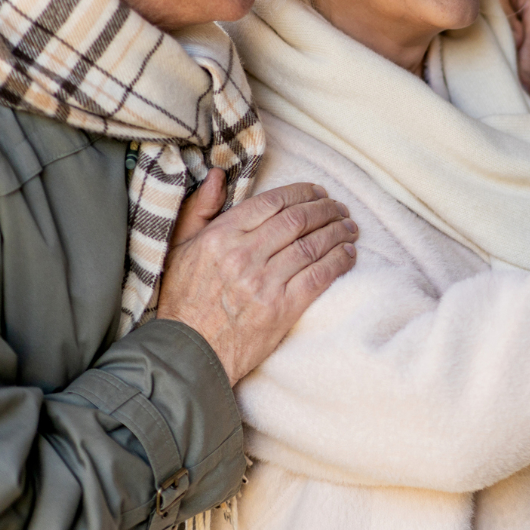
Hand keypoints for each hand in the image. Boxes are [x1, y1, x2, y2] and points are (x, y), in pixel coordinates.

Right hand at [156, 171, 357, 383]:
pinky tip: (349, 253)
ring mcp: (263, 283)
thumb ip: (199, 209)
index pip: (272, 202)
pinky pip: (319, 276)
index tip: (318, 192)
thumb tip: (217, 175)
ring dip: (338, 232)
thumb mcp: (179, 248)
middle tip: (339, 208)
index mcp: (220, 237)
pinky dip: (339, 261)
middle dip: (326, 209)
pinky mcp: (281, 309)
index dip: (302, 192)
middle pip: (298, 220)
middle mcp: (243, 256)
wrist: (188, 353)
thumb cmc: (183, 300)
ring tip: (350, 227)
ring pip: (312, 245)